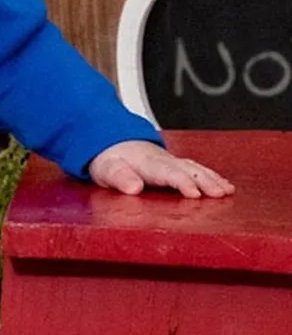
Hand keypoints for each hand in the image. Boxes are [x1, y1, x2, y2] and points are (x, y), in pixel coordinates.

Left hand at [88, 140, 235, 198]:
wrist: (110, 141)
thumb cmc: (110, 161)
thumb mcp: (106, 170)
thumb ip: (119, 178)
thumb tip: (133, 187)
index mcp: (146, 162)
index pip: (166, 172)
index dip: (181, 182)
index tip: (194, 194)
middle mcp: (162, 159)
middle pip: (186, 169)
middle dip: (204, 180)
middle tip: (220, 193)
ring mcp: (170, 160)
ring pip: (194, 167)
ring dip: (211, 178)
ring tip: (227, 191)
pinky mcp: (175, 164)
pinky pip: (196, 168)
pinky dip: (211, 175)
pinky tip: (224, 185)